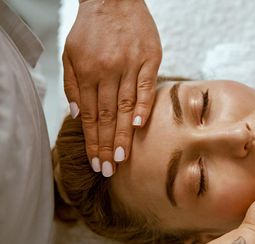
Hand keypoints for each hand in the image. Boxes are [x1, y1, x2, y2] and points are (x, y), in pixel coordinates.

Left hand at [63, 0, 161, 176]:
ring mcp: (130, 65)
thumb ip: (72, 83)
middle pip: (106, 115)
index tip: (96, 161)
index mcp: (87, 71)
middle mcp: (107, 70)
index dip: (92, 140)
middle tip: (109, 169)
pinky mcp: (150, 59)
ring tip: (122, 157)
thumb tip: (75, 115)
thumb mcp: (70, 52)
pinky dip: (144, 106)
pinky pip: (147, 87)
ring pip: (126, 106)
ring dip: (123, 133)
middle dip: (106, 144)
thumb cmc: (92, 28)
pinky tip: (140, 126)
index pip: (89, 114)